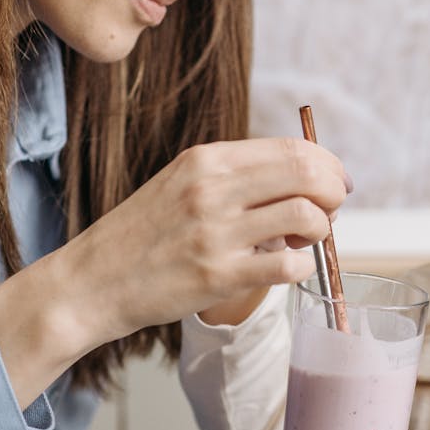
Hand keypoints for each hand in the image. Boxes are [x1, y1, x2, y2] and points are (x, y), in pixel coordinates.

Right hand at [0, 138, 347, 406]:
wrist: (93, 281)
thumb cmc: (144, 234)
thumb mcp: (183, 182)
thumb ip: (236, 175)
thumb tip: (304, 175)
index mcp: (207, 159)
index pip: (291, 148)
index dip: (327, 165)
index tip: (336, 182)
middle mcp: (212, 189)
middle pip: (307, 174)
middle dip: (334, 191)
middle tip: (332, 209)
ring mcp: (216, 232)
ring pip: (305, 216)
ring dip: (320, 230)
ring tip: (304, 241)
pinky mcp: (218, 275)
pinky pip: (287, 265)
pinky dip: (301, 266)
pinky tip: (287, 267)